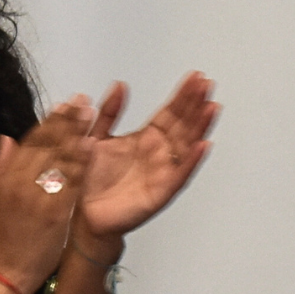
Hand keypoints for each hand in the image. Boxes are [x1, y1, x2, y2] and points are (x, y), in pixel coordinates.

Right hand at [0, 97, 96, 288]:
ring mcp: (39, 197)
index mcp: (6, 178)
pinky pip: (71, 183)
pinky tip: (93, 146)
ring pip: (59, 159)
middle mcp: (21, 183)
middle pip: (47, 145)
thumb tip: (7, 138)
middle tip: (82, 102)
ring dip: (76, 134)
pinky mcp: (56, 212)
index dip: (48, 122)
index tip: (63, 105)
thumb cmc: (0, 236)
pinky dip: (82, 163)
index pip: (30, 142)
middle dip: (66, 121)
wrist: (7, 270)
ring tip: (90, 114)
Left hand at [75, 72, 217, 240]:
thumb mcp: (97, 136)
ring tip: (211, 108)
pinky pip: (179, 175)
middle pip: (183, 125)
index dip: (183, 95)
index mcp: (146, 140)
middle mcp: (158, 155)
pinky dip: (191, 161)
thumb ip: (109, 111)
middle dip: (195, 104)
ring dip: (200, 127)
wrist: (83, 215)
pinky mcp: (160, 193)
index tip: (195, 77)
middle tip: (206, 84)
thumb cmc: (92, 181)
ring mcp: (162, 173)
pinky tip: (202, 145)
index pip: (170, 113)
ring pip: (187, 147)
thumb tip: (119, 85)